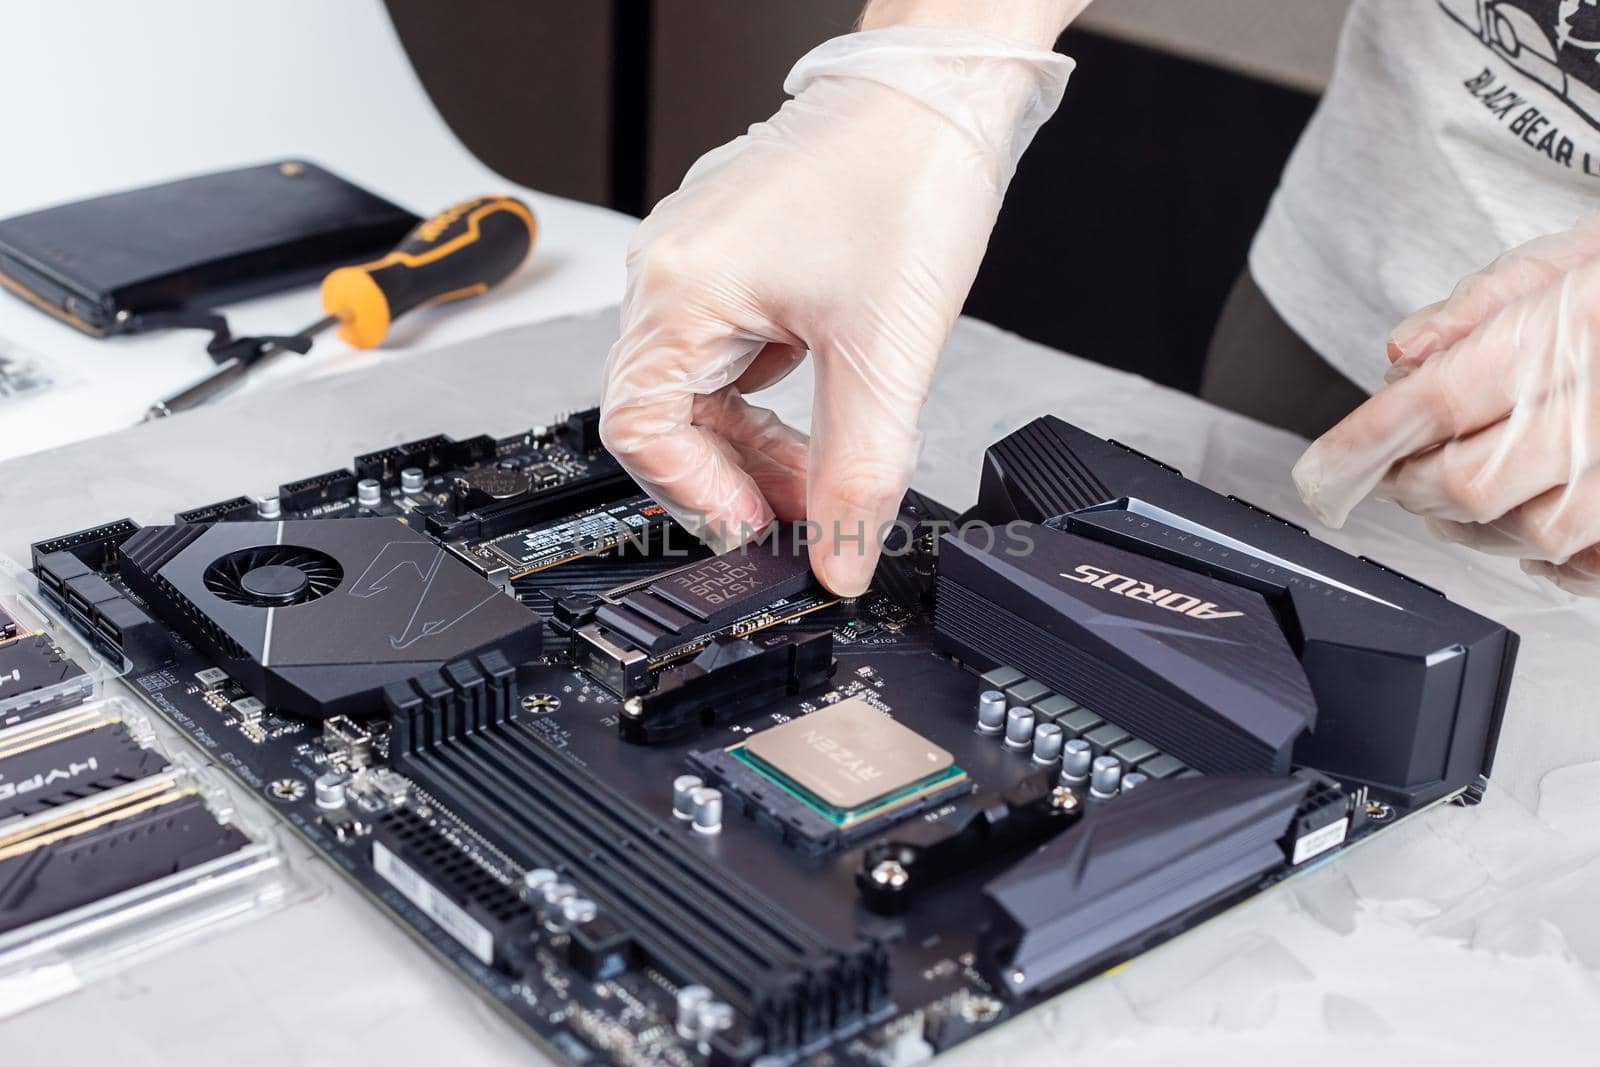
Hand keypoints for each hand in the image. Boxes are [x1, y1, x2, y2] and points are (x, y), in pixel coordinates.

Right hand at [600, 27, 1072, 593]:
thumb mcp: (886, 352)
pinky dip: (770, 401)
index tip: (757, 531)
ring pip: (701, 390)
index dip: (696, 496)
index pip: (640, 431)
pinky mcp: (736, 257)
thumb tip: (840, 559)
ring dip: (756, 445)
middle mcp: (670, 270)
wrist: (942, 90)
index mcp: (680, 287)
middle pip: (666, 416)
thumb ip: (861, 471)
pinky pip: (729, 354)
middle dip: (734, 478)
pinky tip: (820, 414)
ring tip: (820, 474)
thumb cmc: (905, 176)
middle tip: (804, 514)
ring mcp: (700, 260)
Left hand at [1293, 215, 1599, 593]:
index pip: (1442, 399)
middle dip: (1410, 487)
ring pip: (1534, 533)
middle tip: (1388, 474)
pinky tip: (1524, 526)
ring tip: (1446, 497)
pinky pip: (1592, 563)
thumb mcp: (1572, 256)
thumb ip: (1482, 303)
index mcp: (1583, 323)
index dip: (1365, 443)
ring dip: (1470, 525)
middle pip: (1475, 480)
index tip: (1319, 470)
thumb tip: (1402, 353)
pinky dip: (1547, 556)